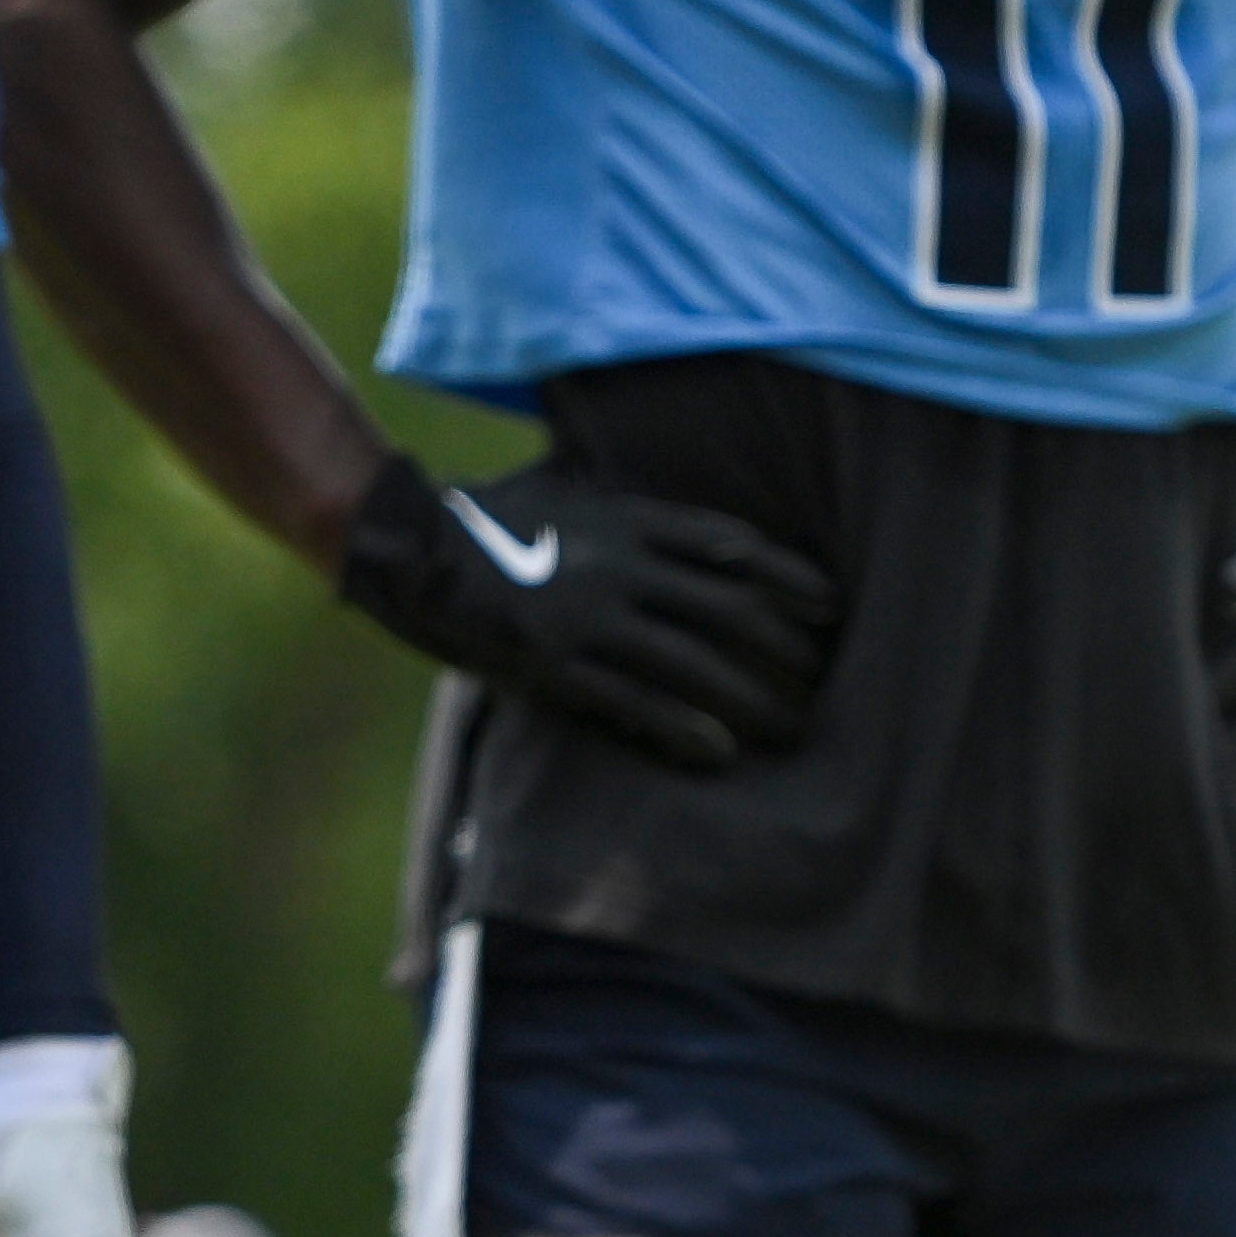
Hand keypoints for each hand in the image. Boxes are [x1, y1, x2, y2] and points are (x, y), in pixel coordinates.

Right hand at [333, 454, 839, 768]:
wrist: (404, 544)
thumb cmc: (487, 513)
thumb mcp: (562, 485)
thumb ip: (621, 495)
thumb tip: (673, 491)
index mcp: (625, 518)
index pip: (730, 544)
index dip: (788, 574)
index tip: (831, 601)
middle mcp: (619, 565)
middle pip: (730, 610)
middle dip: (787, 649)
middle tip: (825, 678)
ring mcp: (588, 617)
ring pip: (695, 664)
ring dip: (754, 700)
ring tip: (794, 728)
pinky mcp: (555, 665)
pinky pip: (635, 703)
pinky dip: (684, 728)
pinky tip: (721, 751)